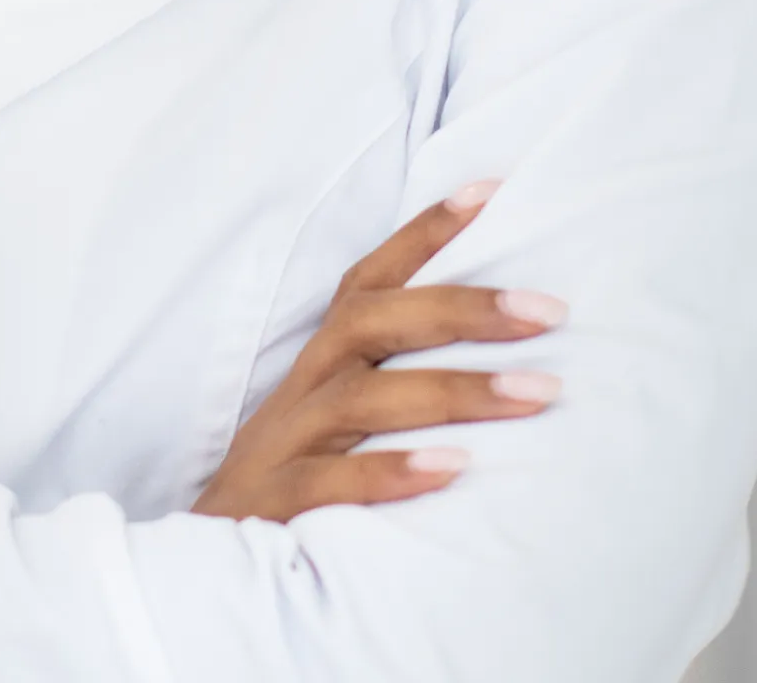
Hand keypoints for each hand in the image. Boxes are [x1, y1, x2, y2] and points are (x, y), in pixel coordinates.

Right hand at [189, 180, 564, 520]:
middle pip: (372, 322)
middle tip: (551, 309)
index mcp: (323, 362)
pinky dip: (390, 471)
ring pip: (362, 399)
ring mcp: (285, 444)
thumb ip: (397, 381)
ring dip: (454, 391)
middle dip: (464, 308)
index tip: (490, 191)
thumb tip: (503, 357)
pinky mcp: (275, 505)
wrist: (206, 565)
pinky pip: (331, 483)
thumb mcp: (339, 421)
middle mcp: (305, 388)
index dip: (422, 233)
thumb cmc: (297, 482)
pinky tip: (453, 470)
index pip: (369, 281)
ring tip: (537, 392)